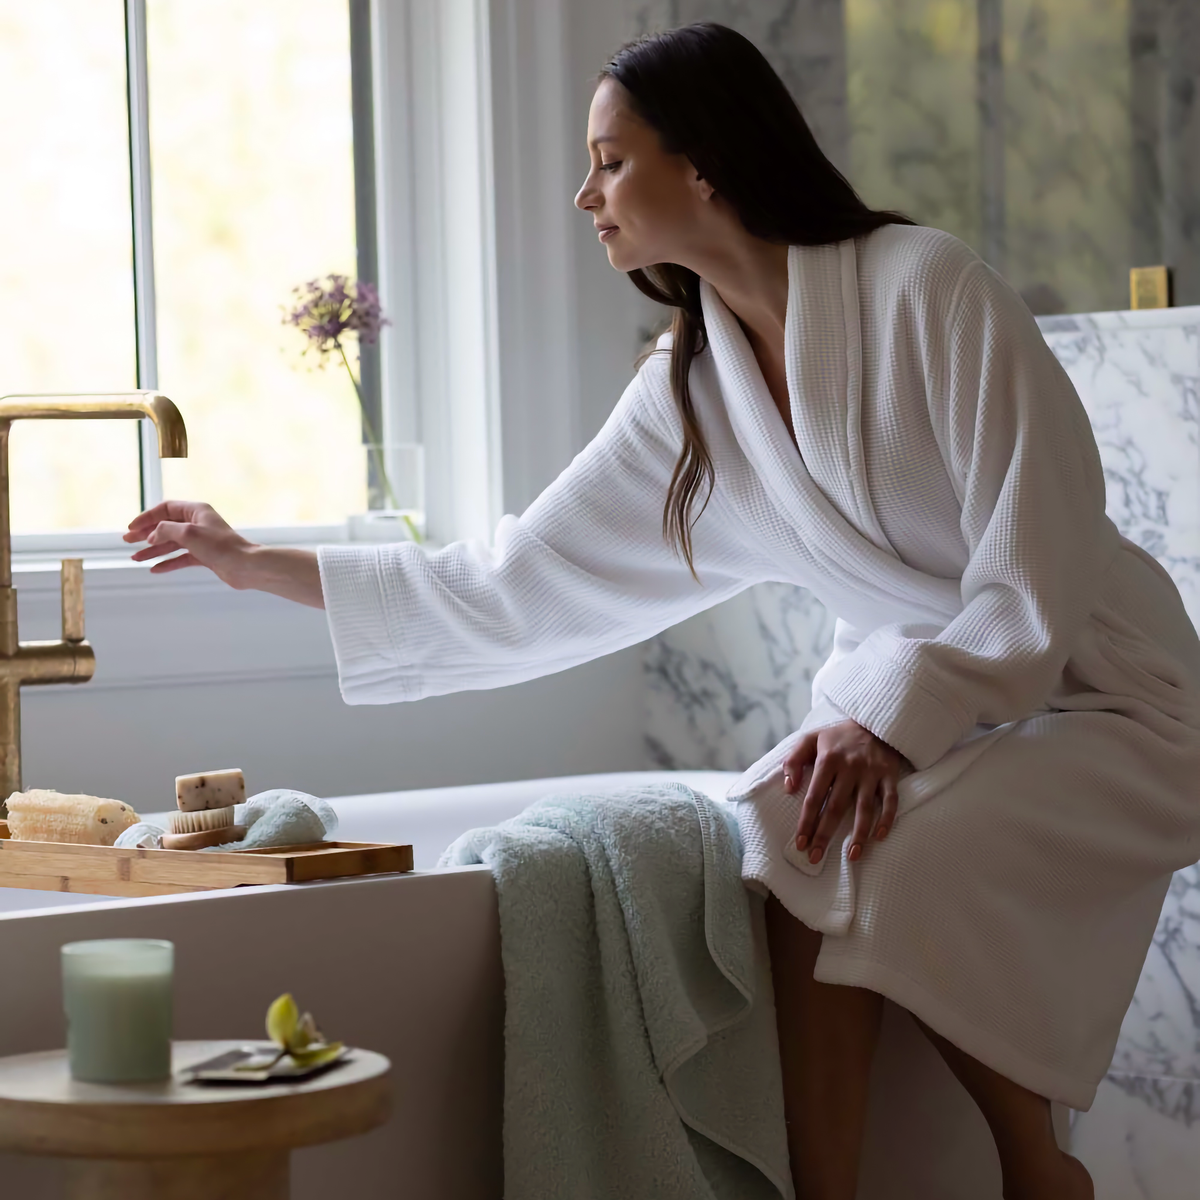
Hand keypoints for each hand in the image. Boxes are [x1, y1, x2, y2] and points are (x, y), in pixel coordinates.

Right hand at [124, 501, 324, 607]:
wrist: (245, 566)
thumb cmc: (222, 546)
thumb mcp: (188, 533)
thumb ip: (166, 530)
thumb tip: (153, 534)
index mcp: (196, 510)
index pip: (165, 509)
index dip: (146, 517)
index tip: (131, 528)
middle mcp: (198, 523)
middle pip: (165, 526)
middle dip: (145, 533)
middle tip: (127, 542)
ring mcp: (201, 540)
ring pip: (171, 543)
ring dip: (153, 550)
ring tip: (135, 558)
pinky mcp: (205, 556)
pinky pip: (181, 557)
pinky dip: (168, 562)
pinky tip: (155, 569)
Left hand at [783, 720, 905, 865]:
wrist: (874, 721)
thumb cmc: (837, 737)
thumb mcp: (809, 739)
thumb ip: (793, 760)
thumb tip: (788, 788)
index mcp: (827, 760)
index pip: (813, 797)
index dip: (806, 821)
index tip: (799, 843)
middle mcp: (850, 768)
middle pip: (836, 807)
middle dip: (825, 835)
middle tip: (815, 857)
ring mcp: (872, 773)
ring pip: (865, 808)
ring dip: (859, 834)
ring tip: (852, 856)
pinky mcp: (890, 775)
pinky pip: (891, 801)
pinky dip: (887, 819)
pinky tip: (879, 837)